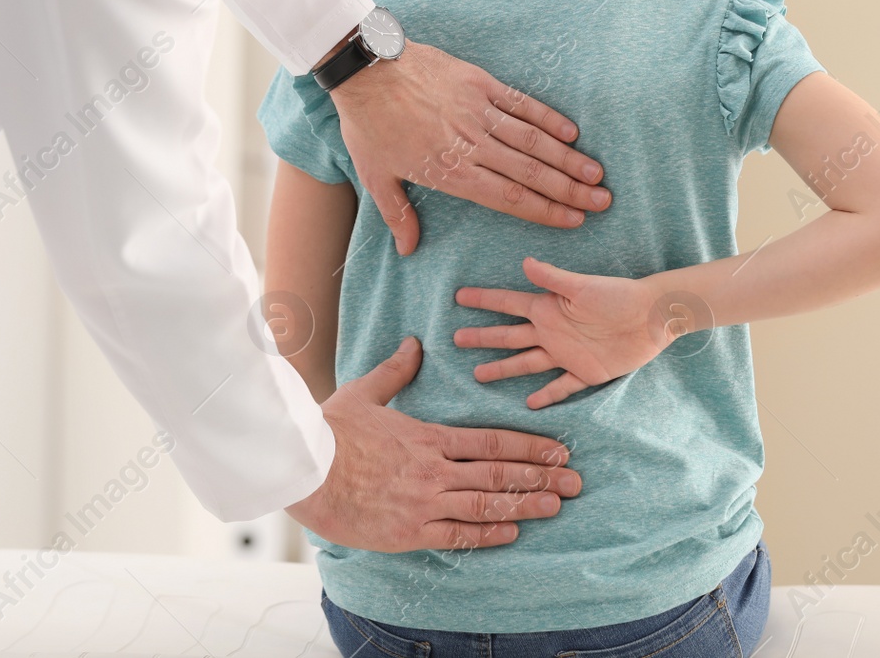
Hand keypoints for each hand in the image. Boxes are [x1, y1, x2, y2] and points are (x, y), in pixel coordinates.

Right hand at [286, 337, 581, 550]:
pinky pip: (457, 535)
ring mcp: (425, 503)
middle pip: (500, 474)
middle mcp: (435, 470)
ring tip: (557, 504)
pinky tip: (513, 532)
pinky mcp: (409, 533)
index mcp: (429, 437)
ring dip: (526, 504)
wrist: (304, 471)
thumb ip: (395, 372)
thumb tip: (413, 345)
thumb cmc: (331, 432)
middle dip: (542, 476)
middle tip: (576, 481)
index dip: (530, 446)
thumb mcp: (364, 393)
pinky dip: (488, 534)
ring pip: (486, 505)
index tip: (559, 450)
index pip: (492, 441)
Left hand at [330, 41, 610, 255]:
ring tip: (596, 174)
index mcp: (449, 171)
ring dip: (568, 158)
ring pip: (532, 140)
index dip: (544, 211)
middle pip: (530, 172)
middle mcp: (471, 144)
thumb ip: (398, 214)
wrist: (365, 68)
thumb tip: (409, 250)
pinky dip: (547, 117)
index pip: (508, 197)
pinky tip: (571, 132)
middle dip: (569, 191)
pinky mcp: (479, 83)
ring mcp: (478, 111)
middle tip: (601, 202)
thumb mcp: (374, 175)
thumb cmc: (368, 124)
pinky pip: (520, 103)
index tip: (572, 221)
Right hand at [454, 258, 682, 408]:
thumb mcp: (583, 285)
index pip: (508, 303)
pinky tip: (529, 403)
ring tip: (479, 374)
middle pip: (509, 336)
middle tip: (456, 339)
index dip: (484, 300)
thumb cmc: (619, 295)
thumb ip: (553, 278)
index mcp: (548, 308)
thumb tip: (525, 262)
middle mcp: (552, 331)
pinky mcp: (586, 372)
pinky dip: (546, 395)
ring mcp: (566, 354)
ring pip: (526, 363)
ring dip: (503, 368)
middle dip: (483, 337)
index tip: (459, 296)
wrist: (653, 317)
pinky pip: (561, 386)